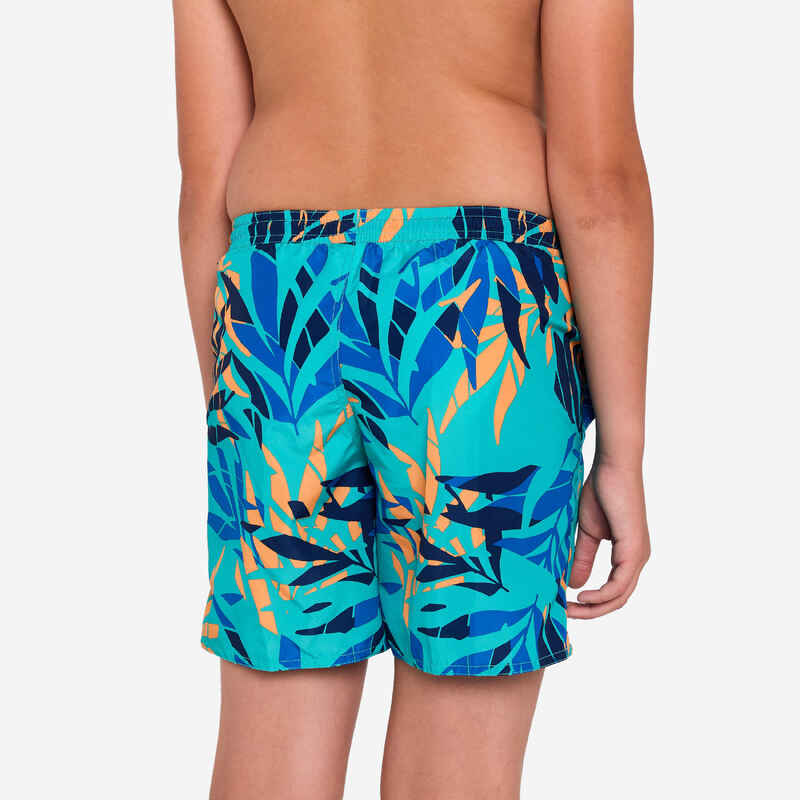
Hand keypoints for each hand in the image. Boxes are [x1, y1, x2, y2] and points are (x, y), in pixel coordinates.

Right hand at [567, 459, 649, 617]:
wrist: (613, 467)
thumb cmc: (602, 492)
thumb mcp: (586, 531)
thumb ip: (581, 557)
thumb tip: (573, 584)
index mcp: (628, 555)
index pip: (613, 591)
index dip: (590, 604)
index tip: (564, 605)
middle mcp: (637, 559)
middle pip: (617, 600)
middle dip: (590, 612)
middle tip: (564, 615)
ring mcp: (638, 556)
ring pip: (619, 597)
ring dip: (594, 608)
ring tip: (569, 609)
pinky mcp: (634, 550)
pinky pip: (619, 584)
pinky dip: (601, 595)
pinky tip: (582, 595)